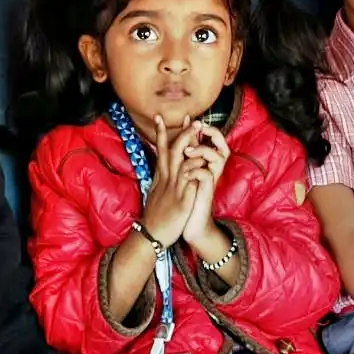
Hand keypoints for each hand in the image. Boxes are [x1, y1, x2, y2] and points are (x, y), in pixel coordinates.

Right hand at [139, 115, 201, 247]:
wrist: (150, 236)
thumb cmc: (154, 218)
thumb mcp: (154, 196)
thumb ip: (158, 181)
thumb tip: (159, 171)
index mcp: (160, 178)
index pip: (160, 151)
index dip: (161, 134)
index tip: (161, 118)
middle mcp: (166, 180)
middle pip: (172, 151)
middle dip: (182, 134)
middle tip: (192, 120)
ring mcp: (174, 189)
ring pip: (180, 161)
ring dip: (190, 144)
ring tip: (199, 131)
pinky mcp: (182, 200)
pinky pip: (189, 181)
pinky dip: (195, 169)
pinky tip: (203, 160)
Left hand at [181, 121, 229, 246]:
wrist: (189, 224)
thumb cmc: (186, 200)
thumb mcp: (184, 173)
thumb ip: (185, 155)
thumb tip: (180, 135)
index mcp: (205, 163)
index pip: (212, 139)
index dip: (204, 127)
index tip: (189, 118)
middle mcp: (211, 169)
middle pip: (222, 144)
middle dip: (211, 133)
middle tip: (198, 127)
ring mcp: (210, 180)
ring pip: (216, 156)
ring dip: (201, 150)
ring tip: (186, 152)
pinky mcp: (206, 191)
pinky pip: (206, 174)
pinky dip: (195, 170)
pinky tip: (185, 173)